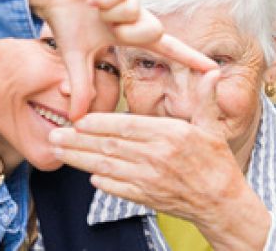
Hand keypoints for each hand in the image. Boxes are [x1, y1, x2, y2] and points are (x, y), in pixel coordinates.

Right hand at [26, 0, 216, 119]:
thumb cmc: (67, 21)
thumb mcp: (76, 58)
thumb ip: (83, 86)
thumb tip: (76, 118)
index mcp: (131, 32)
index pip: (167, 48)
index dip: (189, 58)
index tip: (213, 69)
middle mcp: (137, 12)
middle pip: (155, 31)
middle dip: (128, 34)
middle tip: (107, 28)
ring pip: (137, 12)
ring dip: (111, 16)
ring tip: (94, 8)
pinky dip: (104, 0)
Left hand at [49, 70, 269, 249]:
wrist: (221, 202)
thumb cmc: (216, 162)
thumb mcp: (212, 127)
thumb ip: (205, 99)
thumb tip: (211, 73)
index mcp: (170, 135)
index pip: (127, 126)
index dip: (100, 123)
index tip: (79, 120)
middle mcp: (156, 157)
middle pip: (109, 147)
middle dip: (78, 141)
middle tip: (54, 135)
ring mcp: (150, 180)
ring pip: (107, 168)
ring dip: (80, 160)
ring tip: (58, 152)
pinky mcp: (147, 197)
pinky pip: (118, 189)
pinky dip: (101, 182)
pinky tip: (87, 175)